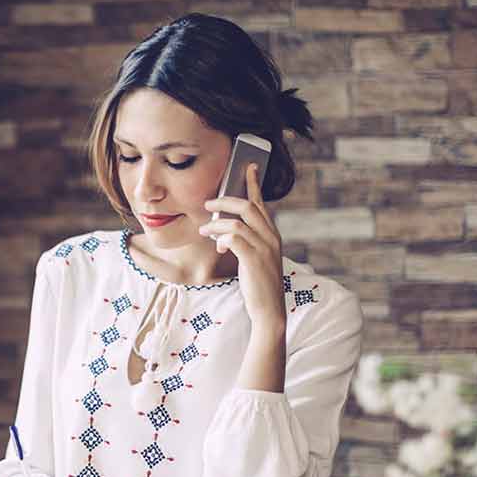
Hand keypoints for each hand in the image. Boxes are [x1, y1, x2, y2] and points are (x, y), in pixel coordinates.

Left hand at [200, 163, 286, 329]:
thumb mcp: (254, 258)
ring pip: (237, 222)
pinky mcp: (255, 260)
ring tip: (204, 230)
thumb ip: (244, 241)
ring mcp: (264, 248)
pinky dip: (221, 238)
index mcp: (272, 234)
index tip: (248, 166)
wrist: (269, 310)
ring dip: (216, 224)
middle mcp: (271, 237)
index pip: (262, 203)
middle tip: (207, 204)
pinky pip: (234, 239)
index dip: (253, 183)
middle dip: (224, 201)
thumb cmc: (258, 284)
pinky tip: (216, 245)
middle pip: (247, 206)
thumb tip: (223, 233)